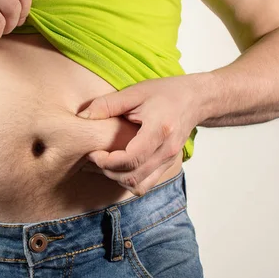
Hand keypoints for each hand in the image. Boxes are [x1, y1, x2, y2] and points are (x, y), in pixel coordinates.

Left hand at [76, 74, 206, 195]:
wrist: (196, 99)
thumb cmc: (165, 92)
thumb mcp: (135, 92)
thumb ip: (107, 105)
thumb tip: (82, 117)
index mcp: (159, 130)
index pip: (130, 158)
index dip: (107, 161)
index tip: (92, 153)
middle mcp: (167, 149)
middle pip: (133, 176)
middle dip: (107, 171)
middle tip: (94, 157)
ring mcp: (169, 160)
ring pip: (139, 185)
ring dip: (117, 178)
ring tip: (105, 163)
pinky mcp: (168, 164)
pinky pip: (146, 184)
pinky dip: (129, 181)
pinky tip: (119, 167)